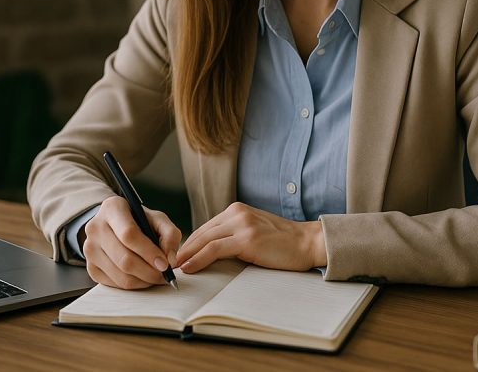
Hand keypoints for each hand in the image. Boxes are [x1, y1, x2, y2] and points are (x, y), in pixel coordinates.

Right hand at [82, 195, 181, 289]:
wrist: (115, 226)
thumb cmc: (138, 221)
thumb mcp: (157, 219)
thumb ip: (169, 234)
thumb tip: (170, 259)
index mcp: (112, 208)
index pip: (129, 234)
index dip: (149, 252)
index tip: (165, 264)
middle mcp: (95, 227)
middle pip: (124, 259)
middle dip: (149, 271)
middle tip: (165, 275)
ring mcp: (89, 249)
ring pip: (120, 275)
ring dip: (144, 281)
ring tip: (156, 276)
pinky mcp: (90, 267)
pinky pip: (114, 284)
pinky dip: (133, 285)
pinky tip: (143, 277)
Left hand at [174, 202, 326, 273]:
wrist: (307, 243)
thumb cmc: (283, 243)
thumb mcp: (254, 231)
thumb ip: (234, 234)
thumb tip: (210, 251)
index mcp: (237, 210)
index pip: (206, 227)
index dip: (190, 243)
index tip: (179, 256)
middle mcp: (237, 213)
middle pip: (201, 232)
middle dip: (184, 249)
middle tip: (169, 263)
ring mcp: (242, 224)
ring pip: (204, 240)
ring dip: (186, 255)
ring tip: (174, 267)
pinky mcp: (247, 239)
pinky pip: (214, 250)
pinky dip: (198, 259)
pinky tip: (189, 268)